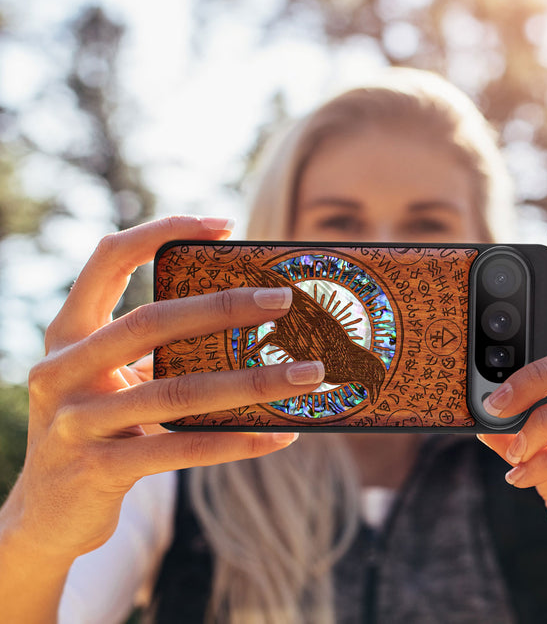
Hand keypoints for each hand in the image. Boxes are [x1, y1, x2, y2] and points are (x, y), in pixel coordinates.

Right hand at [2, 216, 324, 564]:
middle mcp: (62, 369)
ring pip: (177, 391)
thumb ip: (157, 352)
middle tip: (283, 300)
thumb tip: (250, 325)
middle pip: (151, 321)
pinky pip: (182, 449)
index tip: (224, 225)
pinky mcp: (98, 470)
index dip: (162, 231)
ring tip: (307, 374)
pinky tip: (280, 434)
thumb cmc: (98, 428)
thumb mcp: (113, 380)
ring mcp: (75, 422)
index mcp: (68, 333)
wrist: (46, 515)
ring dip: (252, 382)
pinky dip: (237, 441)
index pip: (108, 259)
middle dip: (223, 307)